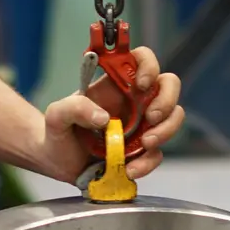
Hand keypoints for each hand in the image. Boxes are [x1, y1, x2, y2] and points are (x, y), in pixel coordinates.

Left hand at [36, 45, 184, 183]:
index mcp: (117, 84)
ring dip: (166, 130)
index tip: (140, 83)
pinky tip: (128, 169)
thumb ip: (74, 108)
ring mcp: (142, 126)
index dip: (148, 65)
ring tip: (145, 143)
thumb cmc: (59, 131)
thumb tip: (103, 118)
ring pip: (173, 118)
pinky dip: (147, 163)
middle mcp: (135, 101)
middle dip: (167, 99)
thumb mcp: (57, 115)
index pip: (142, 59)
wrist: (57, 163)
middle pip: (169, 85)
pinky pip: (157, 154)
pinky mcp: (142, 151)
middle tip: (151, 116)